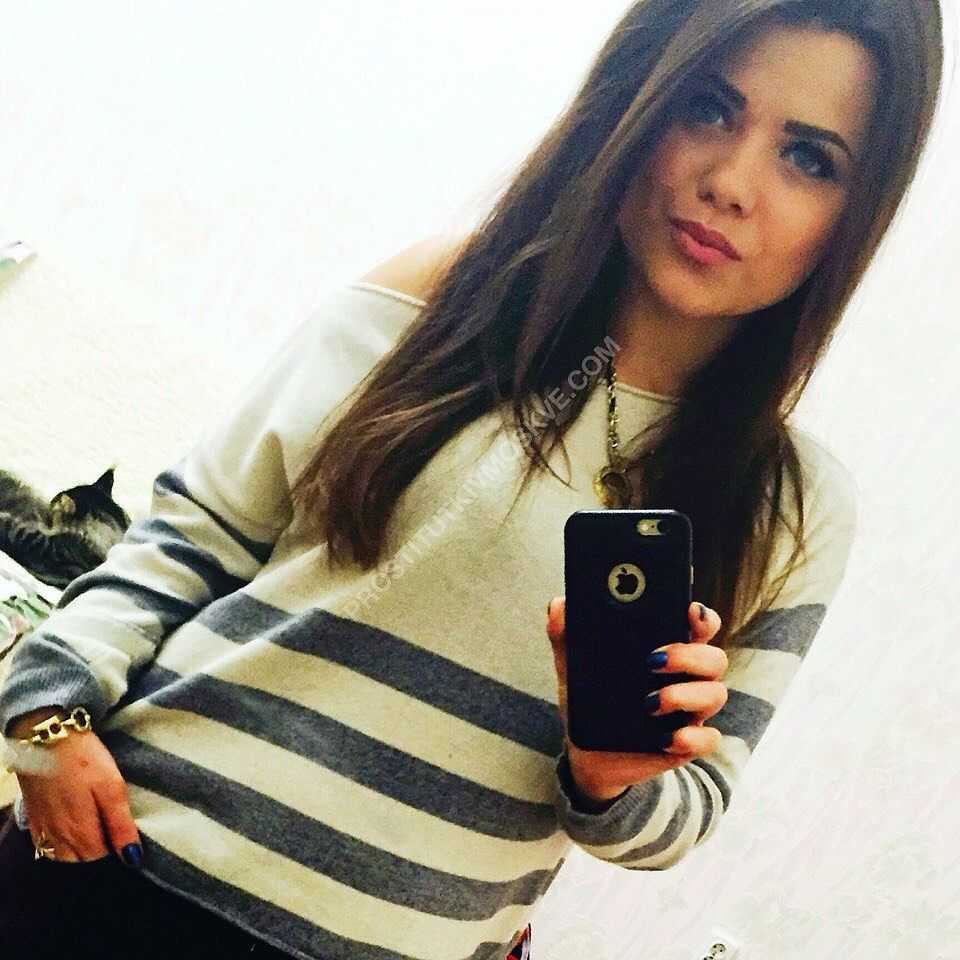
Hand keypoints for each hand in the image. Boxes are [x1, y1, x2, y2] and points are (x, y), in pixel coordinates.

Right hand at [11, 710, 141, 864]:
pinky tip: (72, 829)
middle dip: (97, 855)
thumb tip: (132, 858)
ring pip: (62, 857)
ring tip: (96, 832)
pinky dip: (60, 844)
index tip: (126, 839)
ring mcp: (43, 829)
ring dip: (79, 852)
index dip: (115, 853)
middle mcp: (57, 838)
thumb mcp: (111, 787)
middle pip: (80, 863)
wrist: (44, 738)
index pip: (100, 860)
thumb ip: (120, 824)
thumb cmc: (83, 760)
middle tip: (113, 834)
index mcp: (80, 832)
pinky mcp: (34, 817)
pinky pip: (46, 845)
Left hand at [545, 597, 727, 803]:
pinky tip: (666, 737)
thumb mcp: (575, 667)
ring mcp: (690, 710)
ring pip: (715, 694)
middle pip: (713, 658)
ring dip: (686, 695)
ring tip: (649, 702)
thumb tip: (557, 605)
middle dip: (689, 655)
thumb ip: (566, 636)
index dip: (701, 616)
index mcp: (667, 648)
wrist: (589, 754)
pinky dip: (691, 738)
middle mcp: (687, 676)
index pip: (698, 624)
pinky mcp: (688, 744)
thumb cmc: (592, 700)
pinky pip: (707, 740)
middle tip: (653, 659)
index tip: (688, 610)